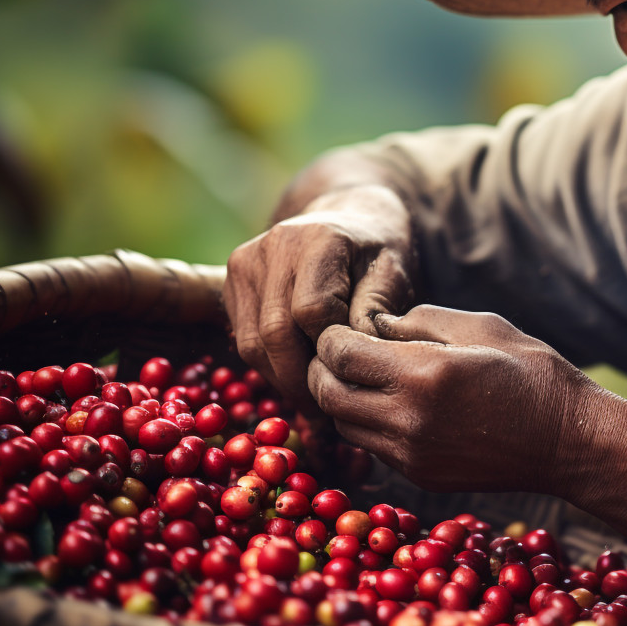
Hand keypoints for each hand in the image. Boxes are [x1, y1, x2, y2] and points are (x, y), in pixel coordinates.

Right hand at [223, 185, 416, 416]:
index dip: (330, 350)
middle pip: (274, 333)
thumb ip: (377, 311)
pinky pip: (244, 339)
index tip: (353, 375)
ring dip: (283, 379)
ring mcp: (246, 262)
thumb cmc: (377, 252)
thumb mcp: (394, 274)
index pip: (311, 311)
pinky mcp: (232, 280)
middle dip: (302, 379)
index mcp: (319, 239)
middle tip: (330, 409)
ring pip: (253, 343)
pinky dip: (270, 365)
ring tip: (316, 397)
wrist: (347, 216)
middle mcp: (274, 245)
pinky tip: (299, 374)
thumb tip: (356, 357)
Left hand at [306, 307, 600, 495]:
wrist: (568, 441)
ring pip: (345, 425)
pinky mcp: (421, 476)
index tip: (343, 328)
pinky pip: (374, 446)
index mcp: (422, 375)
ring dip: (345, 399)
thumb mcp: (480, 326)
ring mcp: (413, 455)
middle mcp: (408, 420)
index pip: (340, 355)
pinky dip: (371, 423)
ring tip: (368, 378)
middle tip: (342, 353)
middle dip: (326, 370)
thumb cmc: (532, 372)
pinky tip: (396, 405)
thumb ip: (419, 320)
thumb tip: (374, 326)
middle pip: (329, 395)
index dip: (331, 337)